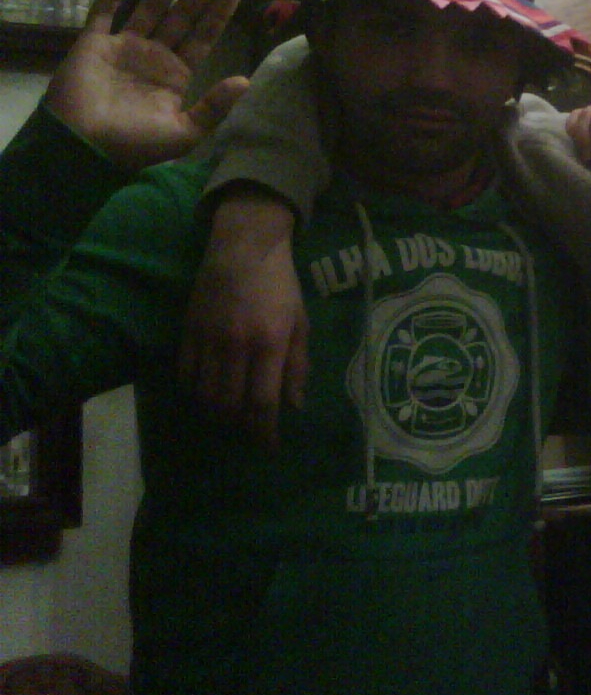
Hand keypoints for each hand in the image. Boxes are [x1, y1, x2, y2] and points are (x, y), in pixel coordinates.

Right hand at [43, 0, 248, 168]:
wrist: (82, 147)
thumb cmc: (134, 144)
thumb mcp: (184, 132)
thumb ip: (214, 106)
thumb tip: (245, 80)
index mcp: (175, 75)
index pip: (202, 37)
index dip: (217, 14)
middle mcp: (153, 56)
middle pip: (182, 16)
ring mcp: (123, 46)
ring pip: (150, 7)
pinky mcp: (93, 43)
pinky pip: (104, 12)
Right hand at [178, 186, 307, 446]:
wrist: (243, 247)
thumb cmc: (280, 284)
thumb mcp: (300, 322)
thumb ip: (297, 364)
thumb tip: (294, 405)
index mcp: (270, 343)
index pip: (263, 402)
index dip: (264, 431)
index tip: (267, 447)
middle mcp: (237, 345)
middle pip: (229, 404)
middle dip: (240, 425)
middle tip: (248, 428)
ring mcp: (208, 339)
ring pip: (205, 394)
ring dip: (217, 412)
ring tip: (229, 413)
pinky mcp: (188, 331)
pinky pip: (185, 374)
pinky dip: (195, 390)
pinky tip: (206, 391)